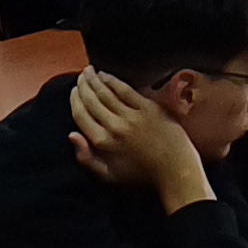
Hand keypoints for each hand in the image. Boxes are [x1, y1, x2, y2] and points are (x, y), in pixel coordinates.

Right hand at [66, 72, 207, 205]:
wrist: (175, 170)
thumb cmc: (142, 175)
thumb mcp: (109, 175)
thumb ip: (86, 158)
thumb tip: (72, 135)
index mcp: (103, 143)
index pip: (81, 116)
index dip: (75, 101)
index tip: (73, 92)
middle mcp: (115, 127)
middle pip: (92, 101)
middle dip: (83, 86)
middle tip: (80, 77)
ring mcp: (133, 116)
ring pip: (106, 93)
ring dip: (95, 80)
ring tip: (89, 72)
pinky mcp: (149, 109)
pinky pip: (126, 90)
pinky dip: (113, 81)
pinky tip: (107, 76)